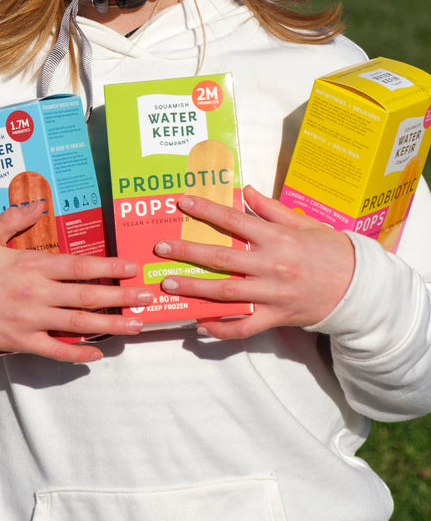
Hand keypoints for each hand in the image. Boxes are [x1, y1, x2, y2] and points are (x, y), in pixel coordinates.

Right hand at [0, 201, 155, 361]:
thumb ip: (13, 219)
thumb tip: (38, 205)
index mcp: (29, 264)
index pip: (78, 265)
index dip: (109, 266)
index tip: (132, 267)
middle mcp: (35, 293)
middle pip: (87, 294)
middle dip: (122, 296)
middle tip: (148, 297)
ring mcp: (29, 320)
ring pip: (79, 324)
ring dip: (111, 325)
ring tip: (136, 325)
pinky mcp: (20, 342)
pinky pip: (55, 350)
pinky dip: (77, 354)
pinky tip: (97, 354)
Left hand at [153, 185, 355, 339]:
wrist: (360, 288)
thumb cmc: (332, 252)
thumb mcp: (304, 224)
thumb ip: (271, 209)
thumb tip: (244, 191)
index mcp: (277, 238)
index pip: (233, 220)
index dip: (205, 211)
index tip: (182, 203)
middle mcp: (271, 266)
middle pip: (220, 258)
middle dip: (186, 252)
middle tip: (160, 248)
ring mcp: (272, 294)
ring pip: (225, 293)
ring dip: (194, 288)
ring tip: (169, 283)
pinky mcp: (276, 317)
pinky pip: (243, 327)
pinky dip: (220, 329)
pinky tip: (199, 326)